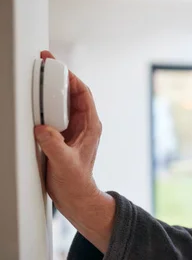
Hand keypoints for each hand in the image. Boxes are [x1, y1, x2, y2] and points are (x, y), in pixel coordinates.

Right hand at [34, 50, 114, 252]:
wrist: (74, 197)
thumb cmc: (76, 182)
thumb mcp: (64, 162)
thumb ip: (53, 145)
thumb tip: (42, 128)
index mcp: (90, 126)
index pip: (83, 94)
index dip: (71, 77)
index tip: (58, 66)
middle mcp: (83, 125)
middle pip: (72, 94)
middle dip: (59, 77)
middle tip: (44, 63)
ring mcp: (72, 130)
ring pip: (62, 103)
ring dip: (50, 90)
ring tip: (37, 76)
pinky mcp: (61, 136)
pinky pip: (52, 114)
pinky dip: (43, 104)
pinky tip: (32, 100)